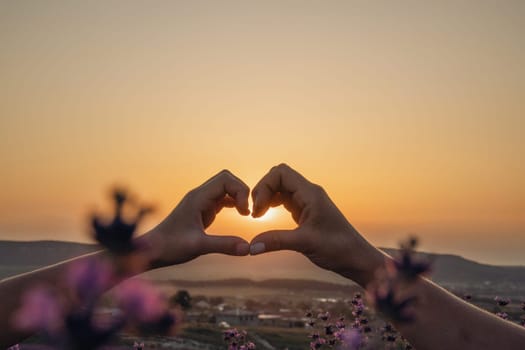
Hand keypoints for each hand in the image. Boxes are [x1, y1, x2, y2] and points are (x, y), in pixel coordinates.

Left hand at [142, 170, 250, 267]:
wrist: (152, 250)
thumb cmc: (170, 247)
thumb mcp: (198, 247)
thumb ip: (223, 245)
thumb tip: (249, 248)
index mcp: (198, 198)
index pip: (226, 179)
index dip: (240, 191)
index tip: (245, 213)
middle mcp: (199, 195)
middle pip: (227, 178)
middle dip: (242, 190)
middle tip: (247, 211)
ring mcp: (201, 201)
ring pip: (225, 187)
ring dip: (238, 196)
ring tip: (246, 214)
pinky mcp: (202, 209)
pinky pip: (222, 198)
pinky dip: (234, 202)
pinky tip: (239, 215)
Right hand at [249, 163, 385, 286]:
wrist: (356, 258)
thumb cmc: (338, 248)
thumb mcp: (304, 243)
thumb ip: (276, 241)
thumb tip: (250, 247)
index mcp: (311, 193)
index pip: (280, 173)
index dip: (264, 187)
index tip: (258, 210)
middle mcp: (309, 193)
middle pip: (278, 177)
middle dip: (263, 190)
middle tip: (256, 213)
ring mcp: (308, 201)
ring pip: (281, 188)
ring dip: (267, 198)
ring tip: (259, 216)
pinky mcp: (306, 211)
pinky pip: (285, 200)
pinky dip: (273, 205)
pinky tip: (268, 218)